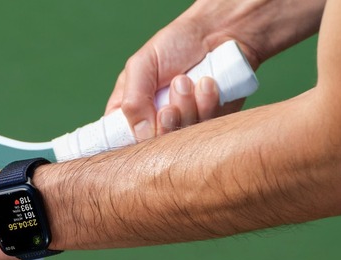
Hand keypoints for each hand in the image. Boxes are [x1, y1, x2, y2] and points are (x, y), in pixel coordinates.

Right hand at [105, 0, 323, 139]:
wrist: (218, 32)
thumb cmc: (175, 44)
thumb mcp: (142, 64)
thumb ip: (132, 100)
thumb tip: (140, 134)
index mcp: (133, 109)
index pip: (122, 140)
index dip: (133, 139)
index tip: (145, 125)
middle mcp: (157, 122)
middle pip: (155, 144)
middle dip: (166, 122)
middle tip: (170, 103)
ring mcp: (184, 124)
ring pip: (182, 137)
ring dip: (187, 108)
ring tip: (188, 81)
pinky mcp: (209, 123)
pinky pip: (207, 128)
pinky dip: (207, 105)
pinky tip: (208, 84)